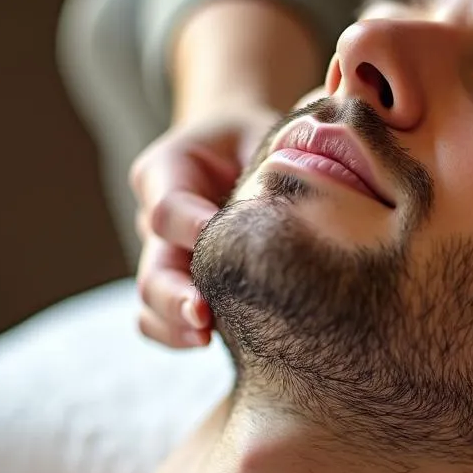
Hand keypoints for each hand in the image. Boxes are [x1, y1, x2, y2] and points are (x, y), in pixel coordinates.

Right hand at [129, 105, 280, 347]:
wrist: (241, 148)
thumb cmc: (263, 137)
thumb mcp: (268, 129)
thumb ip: (284, 151)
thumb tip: (322, 180)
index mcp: (170, 169)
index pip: (168, 205)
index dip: (190, 226)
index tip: (217, 237)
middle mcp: (159, 215)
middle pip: (152, 261)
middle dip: (174, 290)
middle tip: (202, 311)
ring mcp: (165, 252)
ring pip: (150, 295)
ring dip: (172, 319)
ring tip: (202, 337)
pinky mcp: (181, 281)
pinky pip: (159, 317)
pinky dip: (175, 333)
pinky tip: (205, 342)